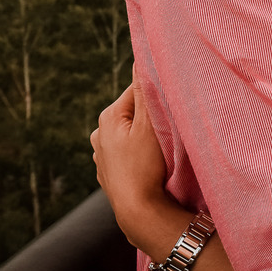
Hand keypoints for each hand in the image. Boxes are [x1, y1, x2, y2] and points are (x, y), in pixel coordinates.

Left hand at [91, 66, 169, 251]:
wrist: (139, 212)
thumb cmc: (145, 166)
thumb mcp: (150, 124)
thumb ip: (146, 90)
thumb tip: (141, 58)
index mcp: (108, 117)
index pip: (138, 91)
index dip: (158, 97)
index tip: (172, 106)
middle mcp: (99, 134)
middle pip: (135, 113)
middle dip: (152, 117)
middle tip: (170, 130)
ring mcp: (103, 157)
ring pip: (133, 135)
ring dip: (147, 137)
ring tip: (162, 150)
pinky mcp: (111, 175)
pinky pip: (130, 154)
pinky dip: (141, 156)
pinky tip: (152, 166)